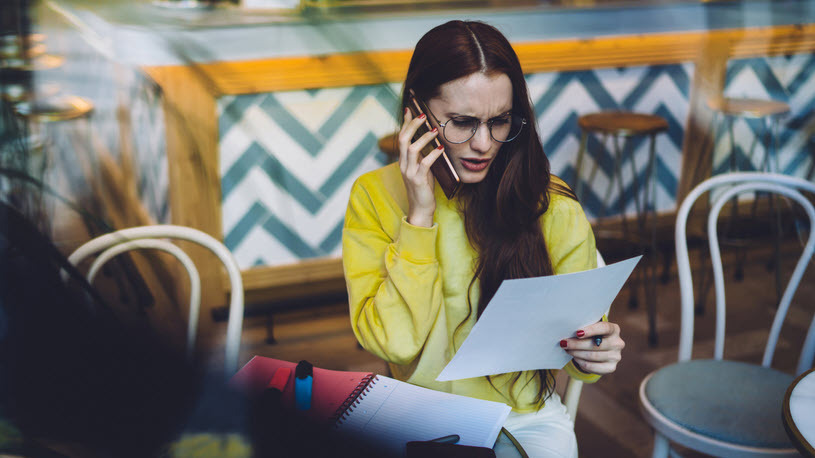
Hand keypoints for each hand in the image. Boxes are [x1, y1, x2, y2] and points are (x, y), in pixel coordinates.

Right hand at [398, 107, 444, 227]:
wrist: (420, 209)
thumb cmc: (423, 189)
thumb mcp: (421, 169)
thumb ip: (422, 157)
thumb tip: (431, 142)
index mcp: (403, 161)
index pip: (401, 137)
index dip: (405, 123)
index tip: (410, 109)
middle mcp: (403, 165)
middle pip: (403, 139)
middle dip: (412, 125)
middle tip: (423, 115)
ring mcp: (409, 172)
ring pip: (412, 149)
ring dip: (424, 138)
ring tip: (434, 130)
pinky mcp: (418, 180)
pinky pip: (425, 164)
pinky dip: (433, 154)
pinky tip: (441, 148)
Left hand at [560, 321, 623, 374]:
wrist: (600, 349)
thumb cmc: (592, 335)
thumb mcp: (591, 329)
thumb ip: (584, 328)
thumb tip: (568, 331)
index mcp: (614, 329)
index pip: (604, 328)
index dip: (591, 330)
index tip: (577, 333)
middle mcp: (618, 343)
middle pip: (595, 345)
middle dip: (577, 344)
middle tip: (564, 343)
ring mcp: (616, 356)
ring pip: (592, 356)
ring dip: (576, 353)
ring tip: (567, 350)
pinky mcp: (611, 368)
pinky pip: (592, 366)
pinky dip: (581, 362)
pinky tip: (575, 357)